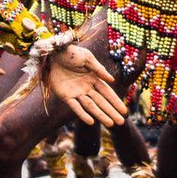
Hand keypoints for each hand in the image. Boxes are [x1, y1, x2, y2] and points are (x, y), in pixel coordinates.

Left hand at [0, 43, 126, 124]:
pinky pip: (75, 107)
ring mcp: (76, 93)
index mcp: (93, 78)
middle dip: (111, 112)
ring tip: (110, 124)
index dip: (115, 102)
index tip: (124, 111)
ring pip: (91, 106)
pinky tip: (91, 122)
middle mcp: (86, 87)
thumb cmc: (70, 53)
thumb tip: (112, 80)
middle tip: (121, 122)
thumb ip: (99, 70)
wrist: (52, 53)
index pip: (107, 92)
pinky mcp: (65, 96)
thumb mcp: (87, 58)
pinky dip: (82, 114)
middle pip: (101, 102)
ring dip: (100, 115)